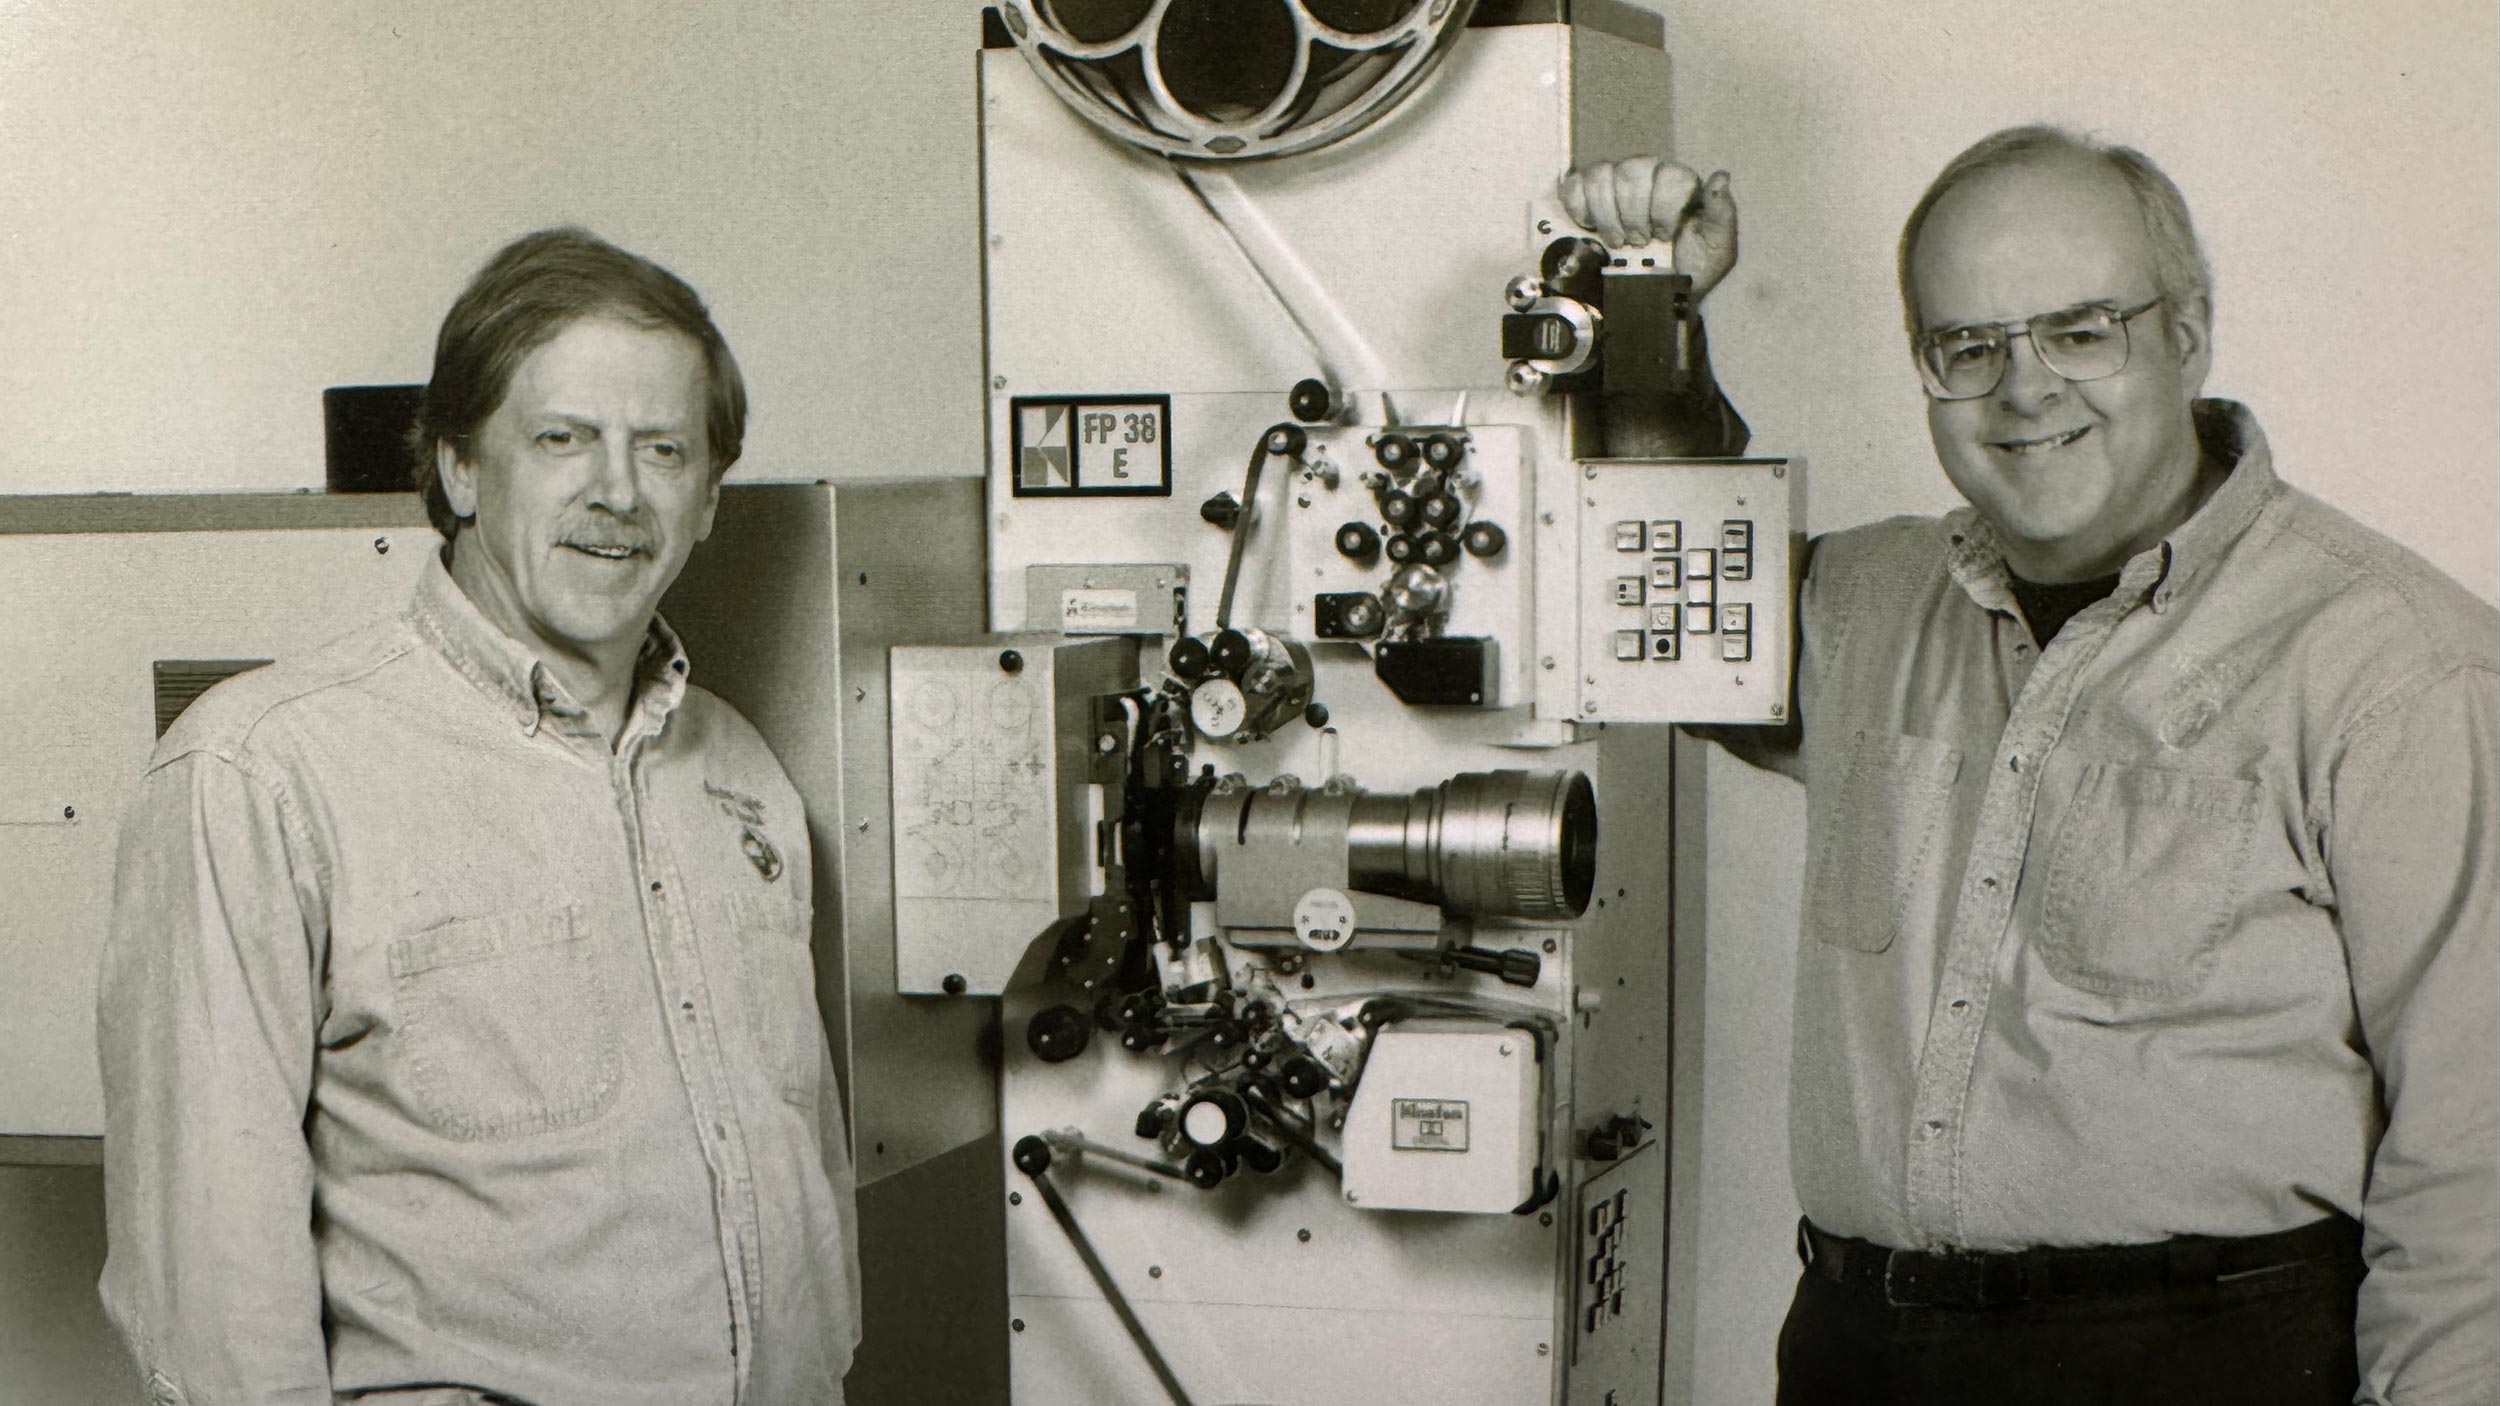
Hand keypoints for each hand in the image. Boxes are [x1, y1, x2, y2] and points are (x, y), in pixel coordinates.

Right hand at [1556, 159, 1738, 300]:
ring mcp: (1615, 186)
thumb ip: (1722, 212)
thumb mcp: (1717, 249)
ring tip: (1617, 240)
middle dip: (1634, 214)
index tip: (1664, 236)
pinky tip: (1590, 225)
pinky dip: (1579, 205)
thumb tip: (1720, 177)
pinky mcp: (1586, 199)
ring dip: (1608, 214)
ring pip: (1602, 173)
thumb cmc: (1688, 272)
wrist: (1656, 300)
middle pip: (1632, 170)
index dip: (1661, 208)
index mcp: (1679, 185)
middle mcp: (1647, 178)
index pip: (1667, 174)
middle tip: (1640, 242)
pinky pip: (1575, 185)